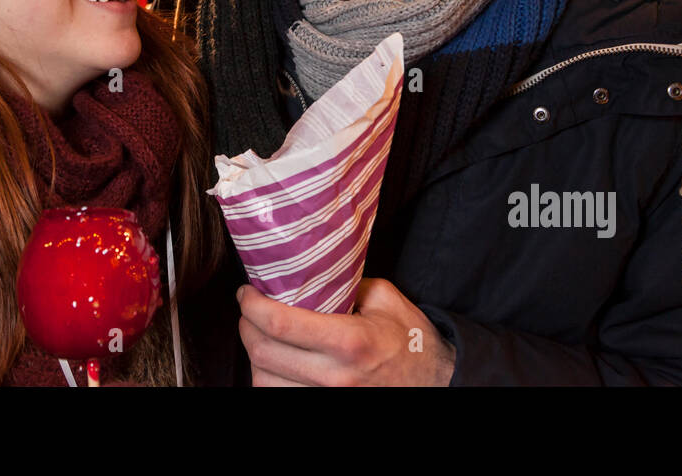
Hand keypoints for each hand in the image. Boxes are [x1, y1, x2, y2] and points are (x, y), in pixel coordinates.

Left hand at [237, 278, 455, 385]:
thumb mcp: (383, 298)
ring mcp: (329, 399)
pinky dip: (269, 379)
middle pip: (262, 354)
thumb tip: (306, 272)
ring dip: (254, 356)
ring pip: (264, 382)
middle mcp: (335, 376)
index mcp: (349, 341)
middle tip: (248, 308)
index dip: (251, 305)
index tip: (246, 292)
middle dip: (245, 326)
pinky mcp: (328, 408)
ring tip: (260, 335)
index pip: (279, 324)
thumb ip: (344, 284)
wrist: (436, 381)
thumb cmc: (409, 338)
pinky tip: (276, 362)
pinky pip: (280, 397)